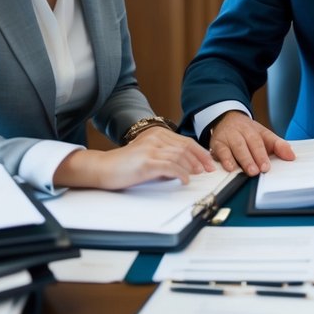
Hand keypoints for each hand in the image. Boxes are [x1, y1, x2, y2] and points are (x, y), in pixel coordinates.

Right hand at [53, 127, 214, 189]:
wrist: (104, 168)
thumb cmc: (126, 164)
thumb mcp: (148, 153)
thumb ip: (165, 154)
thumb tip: (187, 164)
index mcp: (157, 133)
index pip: (185, 141)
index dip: (199, 151)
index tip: (208, 161)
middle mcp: (155, 138)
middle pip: (185, 147)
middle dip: (200, 159)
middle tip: (208, 170)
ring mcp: (150, 149)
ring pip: (180, 156)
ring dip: (192, 167)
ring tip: (198, 175)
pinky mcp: (146, 162)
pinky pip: (170, 167)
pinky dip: (181, 174)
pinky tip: (185, 180)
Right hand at [210, 111, 295, 175]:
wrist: (227, 118)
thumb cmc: (248, 132)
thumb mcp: (264, 135)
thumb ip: (278, 146)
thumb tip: (292, 156)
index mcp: (255, 130)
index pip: (260, 141)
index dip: (263, 155)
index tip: (266, 167)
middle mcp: (241, 132)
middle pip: (247, 144)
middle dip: (251, 158)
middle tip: (256, 171)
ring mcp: (228, 137)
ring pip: (233, 148)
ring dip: (238, 160)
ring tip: (243, 171)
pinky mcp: (216, 143)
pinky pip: (218, 151)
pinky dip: (223, 160)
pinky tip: (228, 167)